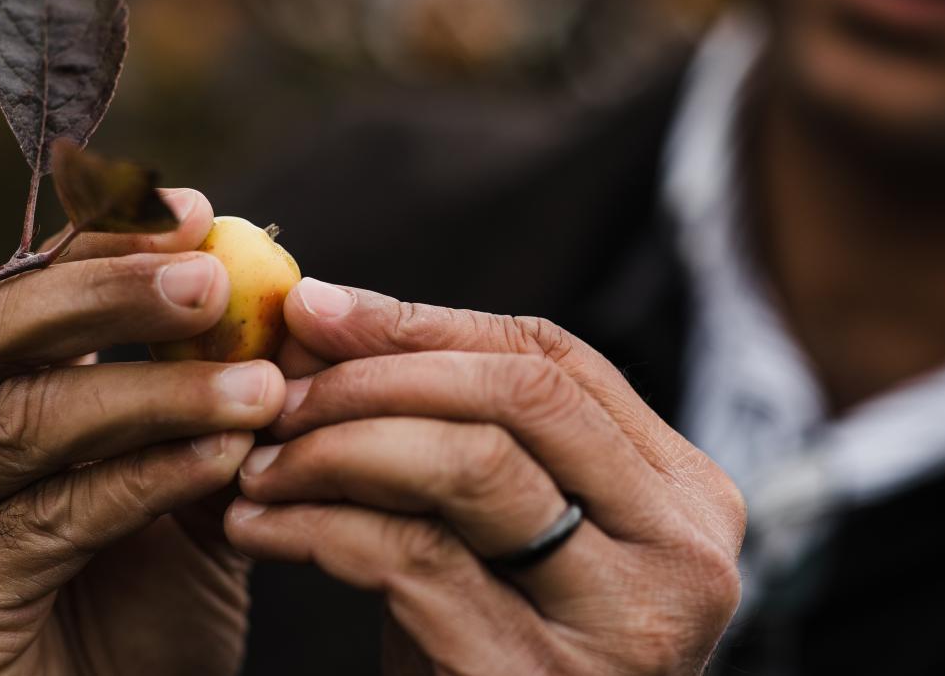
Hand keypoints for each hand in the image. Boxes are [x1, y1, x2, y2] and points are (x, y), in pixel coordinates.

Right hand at [0, 190, 285, 674]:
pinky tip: (223, 463)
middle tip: (215, 280)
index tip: (194, 211)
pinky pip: (52, 517)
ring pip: (28, 419)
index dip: (106, 240)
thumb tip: (289, 296)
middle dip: (112, 292)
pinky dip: (146, 479)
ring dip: (155, 393)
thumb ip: (221, 394)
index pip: (29, 287)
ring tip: (257, 388)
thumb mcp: (200, 478)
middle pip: (0, 330)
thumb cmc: (150, 599)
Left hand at [228, 279, 747, 674]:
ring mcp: (626, 625)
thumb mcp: (497, 542)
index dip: (428, 321)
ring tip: (260, 460)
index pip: (557, 361)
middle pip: (524, 396)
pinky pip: (414, 556)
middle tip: (279, 387)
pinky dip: (319, 524)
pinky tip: (258, 525)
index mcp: (687, 497)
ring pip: (474, 463)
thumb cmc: (490, 661)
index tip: (317, 305)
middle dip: (380, 372)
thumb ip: (446, 436)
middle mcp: (683, 553)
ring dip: (341, 444)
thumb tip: (318, 319)